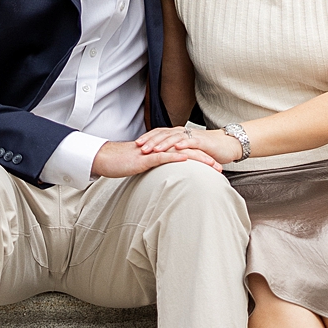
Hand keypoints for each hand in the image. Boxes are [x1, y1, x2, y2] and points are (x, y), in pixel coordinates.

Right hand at [90, 137, 222, 177]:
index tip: (215, 167)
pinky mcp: (145, 157)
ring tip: (212, 165)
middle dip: (206, 159)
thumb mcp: (144, 167)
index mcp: (162, 151)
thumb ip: (158, 170)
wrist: (106, 158)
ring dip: (198, 159)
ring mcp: (153, 151)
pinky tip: (188, 159)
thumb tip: (168, 179)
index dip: (202, 159)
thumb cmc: (123, 164)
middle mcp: (161, 148)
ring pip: (180, 153)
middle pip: (188, 151)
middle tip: (221, 167)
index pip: (186, 153)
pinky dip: (176, 157)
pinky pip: (163, 156)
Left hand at [135, 125, 239, 164]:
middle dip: (151, 140)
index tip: (135, 145)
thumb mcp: (186, 152)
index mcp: (177, 134)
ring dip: (164, 143)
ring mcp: (192, 136)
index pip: (159, 134)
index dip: (147, 138)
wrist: (226, 145)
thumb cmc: (205, 150)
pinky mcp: (202, 141)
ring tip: (155, 149)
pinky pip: (191, 141)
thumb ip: (173, 153)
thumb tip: (158, 161)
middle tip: (140, 147)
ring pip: (175, 137)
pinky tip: (177, 148)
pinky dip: (184, 144)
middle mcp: (183, 132)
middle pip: (164, 134)